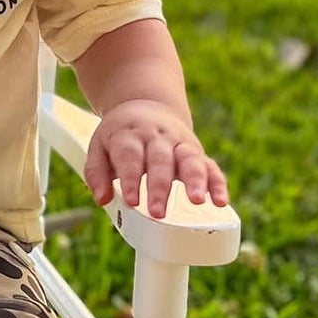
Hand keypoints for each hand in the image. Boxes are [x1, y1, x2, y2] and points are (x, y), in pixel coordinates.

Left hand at [84, 99, 228, 219]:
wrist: (145, 104)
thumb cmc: (120, 135)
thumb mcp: (99, 146)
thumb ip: (97, 172)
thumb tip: (102, 198)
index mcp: (130, 135)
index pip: (130, 156)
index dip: (131, 178)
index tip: (131, 201)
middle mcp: (157, 138)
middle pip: (160, 161)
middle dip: (160, 187)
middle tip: (157, 212)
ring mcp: (179, 144)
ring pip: (189, 159)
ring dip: (195, 180)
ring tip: (197, 201)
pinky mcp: (196, 152)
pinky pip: (210, 166)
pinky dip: (217, 183)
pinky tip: (220, 201)